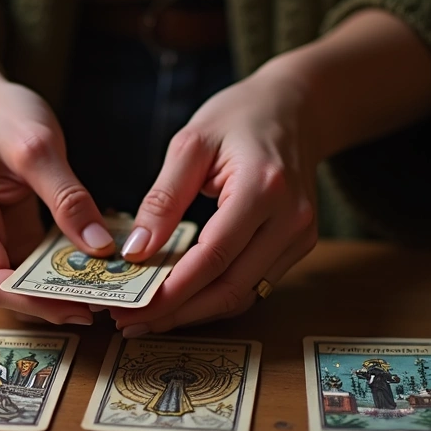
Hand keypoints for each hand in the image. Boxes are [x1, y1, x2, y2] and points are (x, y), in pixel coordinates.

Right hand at [0, 70, 115, 324]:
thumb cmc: (1, 115)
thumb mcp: (39, 148)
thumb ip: (69, 199)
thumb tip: (101, 250)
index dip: (39, 302)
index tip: (86, 306)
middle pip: (9, 290)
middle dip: (57, 300)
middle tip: (112, 301)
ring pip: (22, 282)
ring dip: (63, 289)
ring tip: (112, 289)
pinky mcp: (1, 238)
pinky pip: (32, 265)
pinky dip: (62, 270)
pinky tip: (98, 270)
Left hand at [110, 59, 319, 334]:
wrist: (295, 108)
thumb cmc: (239, 117)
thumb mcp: (191, 143)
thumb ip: (163, 198)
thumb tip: (136, 250)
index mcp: (264, 188)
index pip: (215, 255)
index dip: (173, 289)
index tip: (131, 307)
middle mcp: (290, 220)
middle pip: (231, 288)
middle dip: (177, 312)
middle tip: (130, 322)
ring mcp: (300, 237)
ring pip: (243, 295)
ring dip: (194, 312)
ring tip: (148, 317)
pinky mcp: (298, 246)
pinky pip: (253, 285)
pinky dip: (214, 297)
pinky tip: (180, 299)